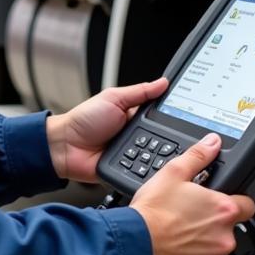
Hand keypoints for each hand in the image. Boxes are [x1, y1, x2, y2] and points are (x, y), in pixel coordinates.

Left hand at [45, 78, 168, 182]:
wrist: (65, 146)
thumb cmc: (84, 120)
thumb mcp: (113, 98)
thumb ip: (139, 92)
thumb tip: (163, 82)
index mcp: (135, 116)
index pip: (161, 116)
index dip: (173, 116)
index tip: (189, 116)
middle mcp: (137, 135)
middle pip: (163, 138)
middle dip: (168, 138)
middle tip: (177, 137)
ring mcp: (133, 153)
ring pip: (157, 156)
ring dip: (158, 154)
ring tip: (163, 150)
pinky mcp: (128, 170)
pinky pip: (144, 171)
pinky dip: (147, 169)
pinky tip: (153, 166)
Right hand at [130, 134, 254, 254]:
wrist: (134, 246)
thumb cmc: (152, 213)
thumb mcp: (172, 174)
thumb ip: (198, 157)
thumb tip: (212, 143)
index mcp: (223, 209)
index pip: (248, 205)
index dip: (235, 201)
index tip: (220, 202)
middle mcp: (224, 236)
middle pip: (229, 229)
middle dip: (212, 224)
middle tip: (189, 218)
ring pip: (215, 250)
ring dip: (203, 244)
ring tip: (179, 235)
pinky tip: (175, 252)